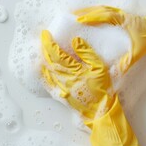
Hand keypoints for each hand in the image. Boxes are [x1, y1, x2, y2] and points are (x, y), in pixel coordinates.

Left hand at [40, 30, 138, 145]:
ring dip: (43, 59)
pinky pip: (48, 81)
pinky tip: (44, 67)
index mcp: (73, 70)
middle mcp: (63, 78)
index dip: (49, 43)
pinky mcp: (60, 93)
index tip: (46, 34)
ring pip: (46, 70)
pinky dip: (44, 71)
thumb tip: (75, 40)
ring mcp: (60, 87)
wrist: (100, 111)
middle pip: (49, 61)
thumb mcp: (99, 68)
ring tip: (43, 50)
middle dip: (44, 48)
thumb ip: (87, 53)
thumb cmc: (102, 89)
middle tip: (43, 39)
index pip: (56, 54)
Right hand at [74, 1, 145, 73]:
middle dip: (84, 11)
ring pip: (101, 8)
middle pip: (99, 9)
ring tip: (76, 13)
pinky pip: (105, 10)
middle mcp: (119, 14)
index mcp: (121, 20)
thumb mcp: (139, 51)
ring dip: (88, 10)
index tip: (79, 20)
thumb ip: (128, 62)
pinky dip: (95, 11)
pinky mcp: (121, 14)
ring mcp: (120, 12)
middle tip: (71, 14)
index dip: (90, 17)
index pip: (103, 16)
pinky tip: (89, 14)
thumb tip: (116, 73)